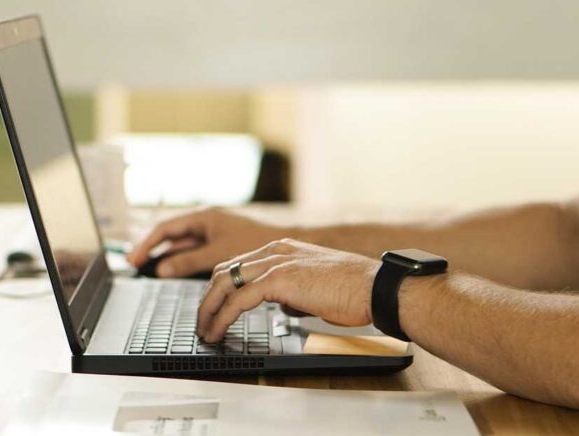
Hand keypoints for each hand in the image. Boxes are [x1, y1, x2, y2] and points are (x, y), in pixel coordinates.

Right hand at [127, 208, 287, 277]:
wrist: (285, 246)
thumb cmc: (257, 243)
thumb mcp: (218, 255)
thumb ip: (189, 262)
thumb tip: (162, 269)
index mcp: (203, 217)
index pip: (166, 228)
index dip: (147, 244)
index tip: (134, 259)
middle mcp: (205, 223)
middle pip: (170, 235)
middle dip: (151, 248)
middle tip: (133, 264)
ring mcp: (211, 233)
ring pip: (181, 244)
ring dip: (165, 255)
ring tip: (146, 268)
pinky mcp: (218, 244)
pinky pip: (192, 252)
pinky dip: (180, 260)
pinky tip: (171, 270)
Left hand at [196, 239, 378, 342]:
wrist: (376, 288)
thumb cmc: (354, 290)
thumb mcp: (315, 287)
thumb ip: (293, 292)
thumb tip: (283, 306)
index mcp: (282, 248)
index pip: (237, 264)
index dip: (220, 287)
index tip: (213, 307)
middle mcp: (274, 250)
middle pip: (224, 270)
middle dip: (207, 298)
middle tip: (202, 321)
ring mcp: (276, 263)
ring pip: (224, 283)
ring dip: (209, 309)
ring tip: (205, 330)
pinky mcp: (279, 280)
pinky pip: (239, 299)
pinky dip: (223, 317)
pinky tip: (218, 330)